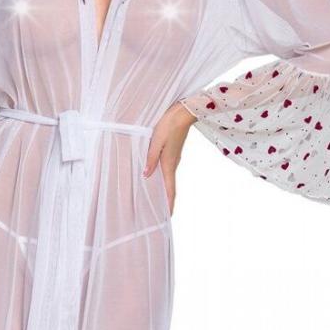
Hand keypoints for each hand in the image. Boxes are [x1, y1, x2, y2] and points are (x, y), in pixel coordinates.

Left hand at [143, 101, 196, 215]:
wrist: (183, 113)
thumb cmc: (168, 125)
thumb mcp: (156, 142)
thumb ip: (150, 158)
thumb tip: (146, 175)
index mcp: (169, 163)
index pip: (170, 189)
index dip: (169, 203)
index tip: (168, 216)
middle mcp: (173, 163)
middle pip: (170, 186)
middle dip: (167, 200)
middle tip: (162, 213)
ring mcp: (175, 158)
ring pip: (169, 178)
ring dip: (166, 190)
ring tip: (158, 199)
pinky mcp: (173, 152)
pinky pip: (168, 170)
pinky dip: (165, 179)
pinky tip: (157, 177)